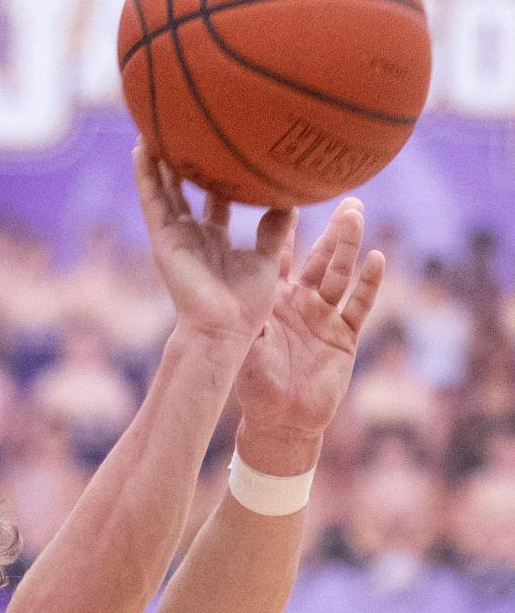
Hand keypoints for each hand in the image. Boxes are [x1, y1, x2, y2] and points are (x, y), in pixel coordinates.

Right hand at [133, 139, 294, 345]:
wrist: (223, 330)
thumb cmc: (247, 306)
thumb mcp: (266, 259)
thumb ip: (274, 228)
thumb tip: (292, 196)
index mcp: (213, 238)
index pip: (211, 199)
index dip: (214, 174)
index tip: (219, 144)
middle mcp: (190, 234)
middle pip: (182, 188)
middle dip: (180, 159)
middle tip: (182, 123)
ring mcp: (174, 236)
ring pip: (161, 189)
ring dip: (155, 158)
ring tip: (153, 121)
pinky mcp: (163, 240)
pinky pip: (151, 201)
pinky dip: (145, 174)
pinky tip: (141, 146)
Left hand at [234, 197, 383, 465]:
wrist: (282, 420)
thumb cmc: (255, 384)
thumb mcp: (249, 346)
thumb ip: (249, 317)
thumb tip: (235, 292)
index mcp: (273, 299)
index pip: (280, 255)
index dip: (285, 226)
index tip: (287, 192)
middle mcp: (301, 301)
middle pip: (319, 257)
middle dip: (331, 230)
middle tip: (343, 197)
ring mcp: (325, 316)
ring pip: (340, 273)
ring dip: (348, 246)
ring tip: (355, 215)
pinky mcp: (345, 335)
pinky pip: (360, 305)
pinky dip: (369, 283)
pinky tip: (377, 259)